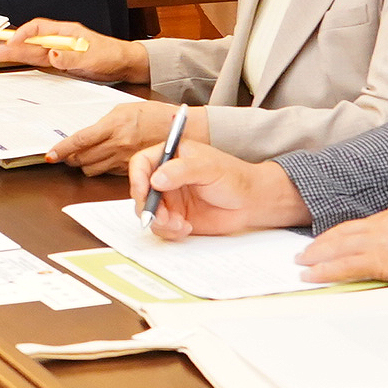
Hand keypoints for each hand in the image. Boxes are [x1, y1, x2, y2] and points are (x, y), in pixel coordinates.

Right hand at [0, 20, 148, 82]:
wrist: (124, 63)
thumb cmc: (112, 55)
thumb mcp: (92, 57)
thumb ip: (71, 57)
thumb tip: (52, 55)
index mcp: (66, 31)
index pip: (38, 29)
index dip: (22, 35)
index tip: (12, 44)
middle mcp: (60, 39)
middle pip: (31, 41)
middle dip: (11, 45)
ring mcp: (60, 50)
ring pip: (32, 51)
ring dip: (15, 53)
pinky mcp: (62, 62)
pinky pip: (40, 60)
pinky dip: (27, 60)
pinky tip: (16, 61)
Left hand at [46, 97, 176, 174]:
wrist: (184, 131)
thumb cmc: (157, 115)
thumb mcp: (127, 109)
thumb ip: (106, 122)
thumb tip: (89, 134)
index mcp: (114, 125)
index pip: (80, 141)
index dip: (62, 149)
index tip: (50, 155)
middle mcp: (118, 145)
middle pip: (82, 158)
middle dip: (71, 157)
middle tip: (67, 154)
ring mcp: (124, 160)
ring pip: (92, 169)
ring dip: (84, 164)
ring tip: (84, 157)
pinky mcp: (130, 171)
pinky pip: (107, 173)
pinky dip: (101, 168)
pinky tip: (104, 160)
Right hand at [130, 143, 311, 240]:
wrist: (251, 202)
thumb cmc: (234, 177)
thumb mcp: (209, 168)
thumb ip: (182, 171)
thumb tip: (156, 179)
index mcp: (172, 156)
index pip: (142, 163)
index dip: (137, 177)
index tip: (143, 191)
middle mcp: (166, 177)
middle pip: (141, 191)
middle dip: (148, 206)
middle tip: (161, 217)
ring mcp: (170, 198)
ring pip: (149, 212)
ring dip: (160, 222)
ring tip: (179, 224)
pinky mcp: (176, 217)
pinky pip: (161, 227)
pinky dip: (169, 231)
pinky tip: (186, 228)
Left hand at [297, 200, 387, 285]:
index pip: (363, 225)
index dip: (345, 233)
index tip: (333, 239)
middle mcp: (383, 223)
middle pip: (344, 232)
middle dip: (324, 241)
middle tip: (306, 250)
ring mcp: (379, 240)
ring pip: (338, 247)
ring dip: (317, 255)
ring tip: (301, 262)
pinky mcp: (379, 258)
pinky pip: (344, 266)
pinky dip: (324, 271)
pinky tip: (311, 275)